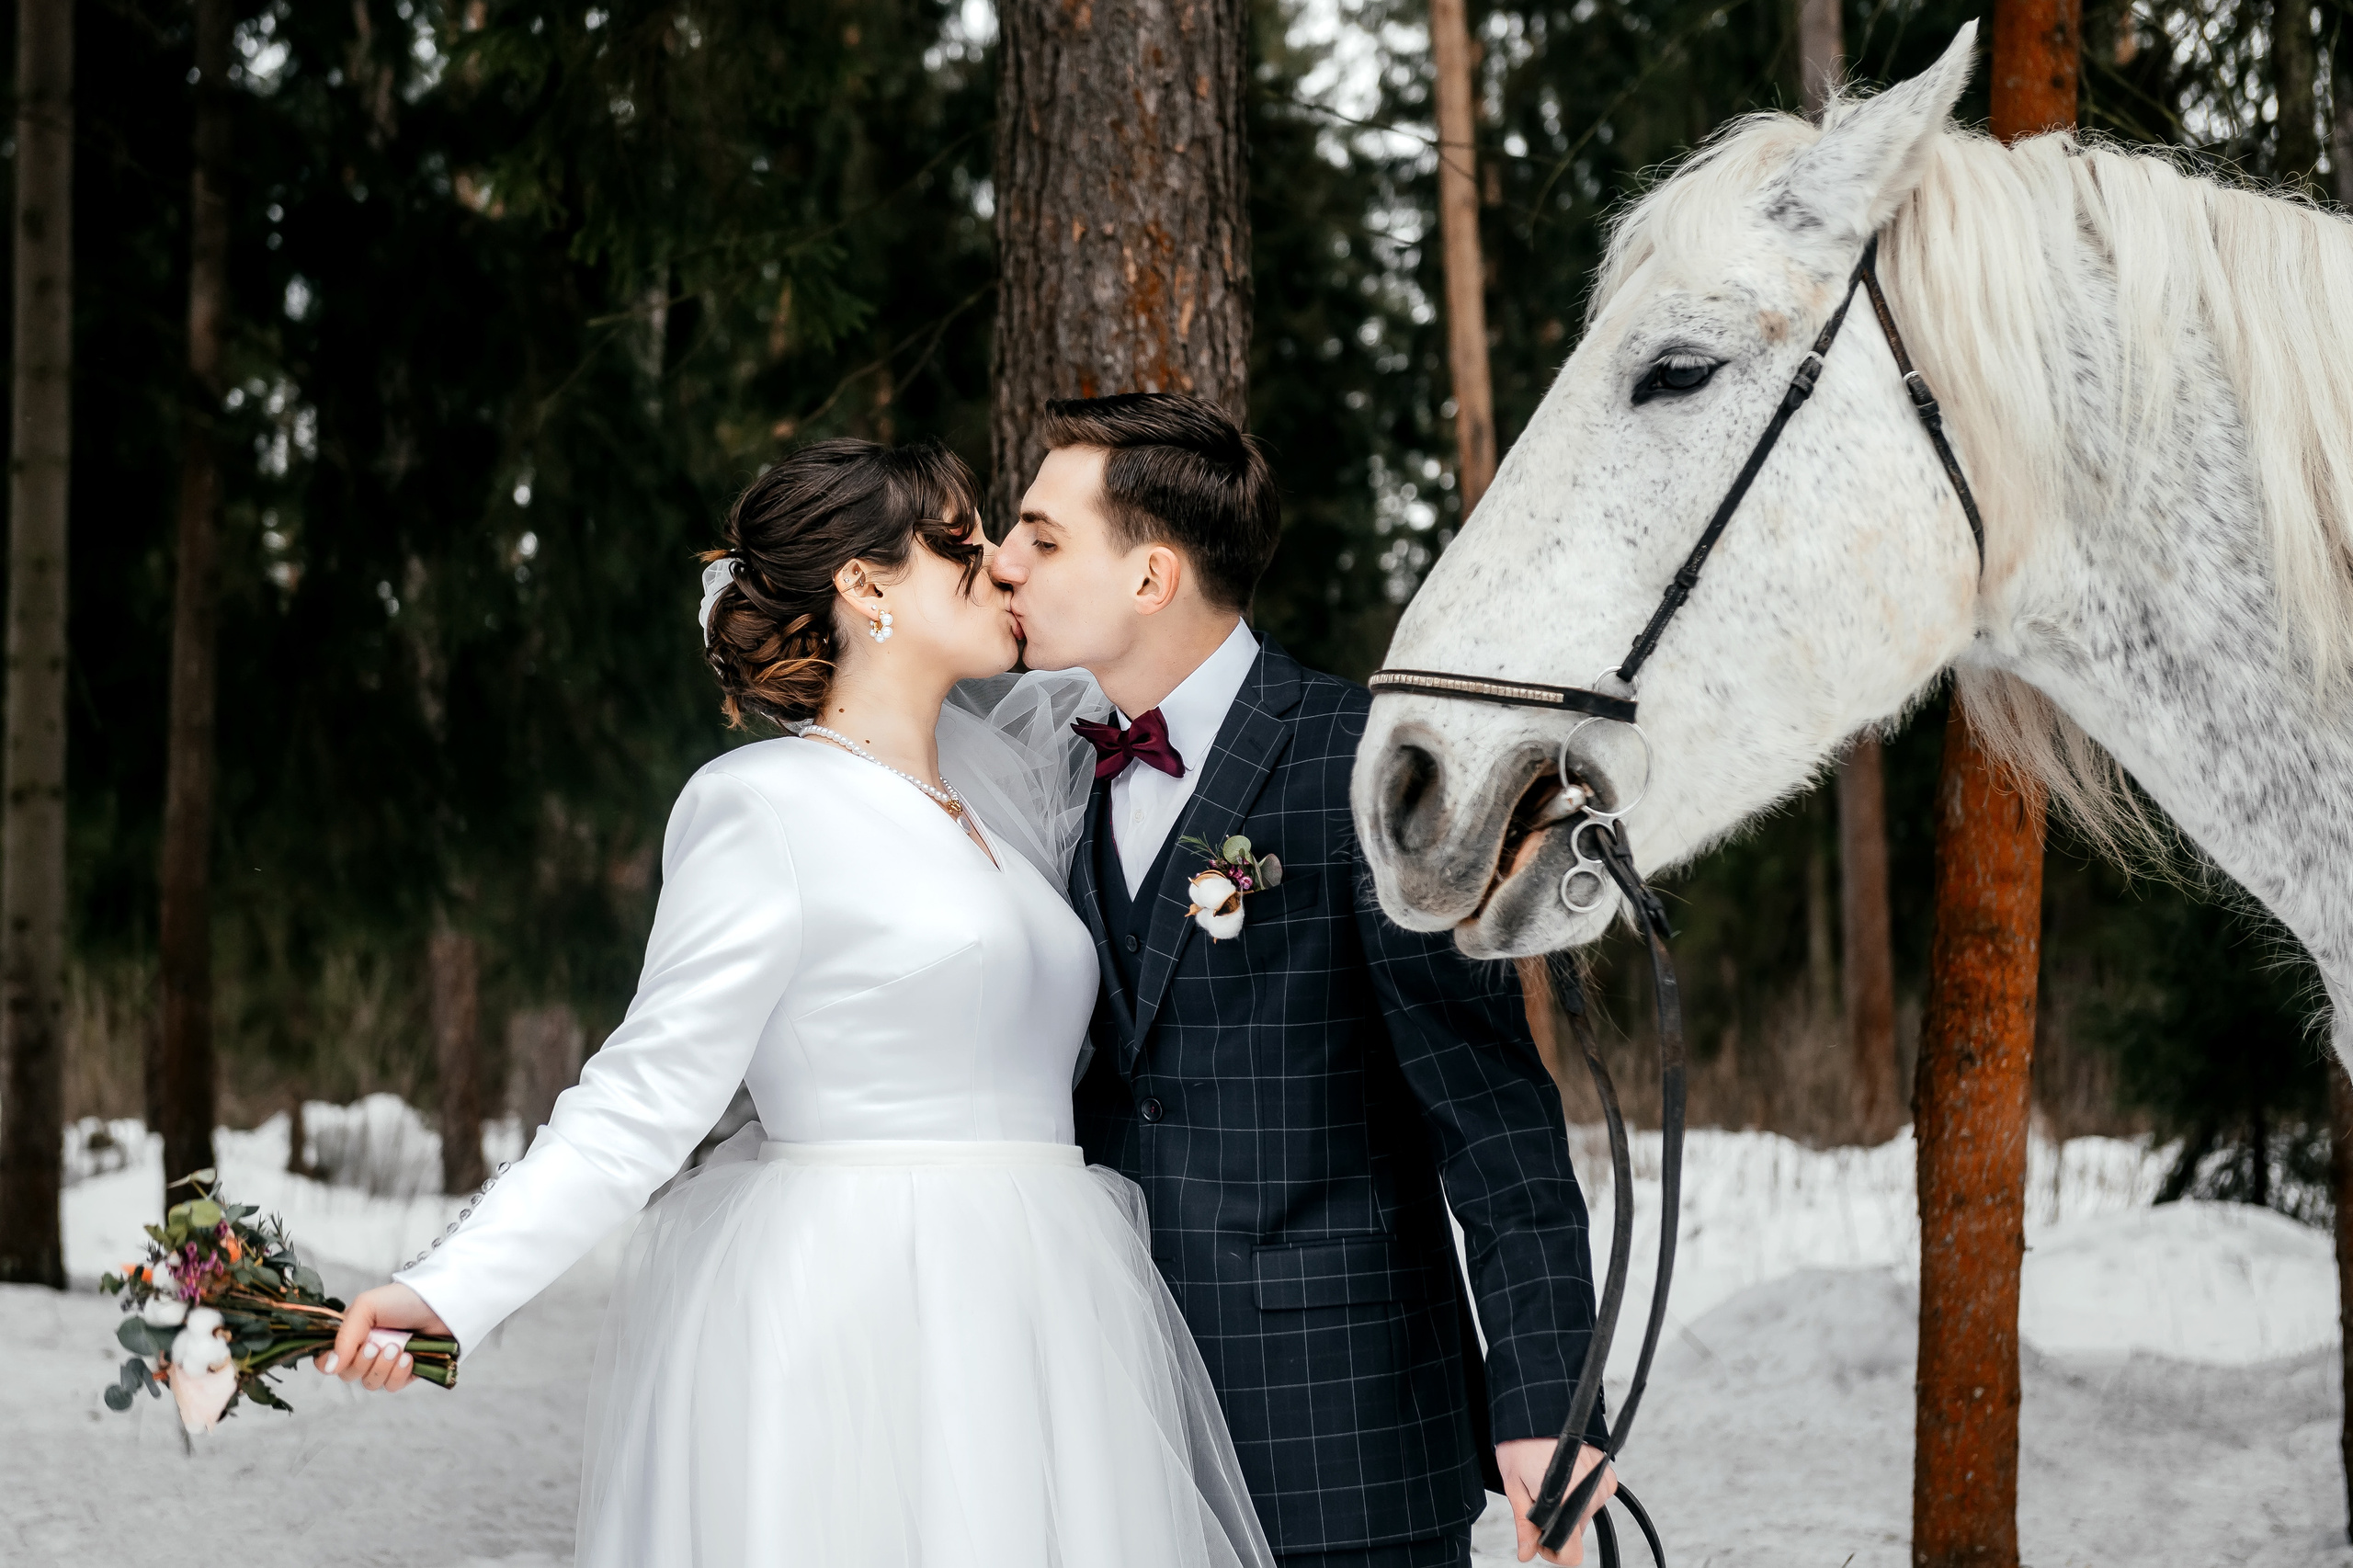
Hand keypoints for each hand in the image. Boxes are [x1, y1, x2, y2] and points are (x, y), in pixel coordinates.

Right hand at [312, 1282, 451, 1393]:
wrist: (442, 1304)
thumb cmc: (403, 1300)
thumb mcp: (366, 1307)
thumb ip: (345, 1336)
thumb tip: (330, 1368)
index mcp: (351, 1334)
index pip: (326, 1360)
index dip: (328, 1363)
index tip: (340, 1357)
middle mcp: (365, 1350)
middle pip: (348, 1375)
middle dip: (361, 1362)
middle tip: (377, 1345)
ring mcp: (386, 1363)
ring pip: (370, 1383)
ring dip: (382, 1368)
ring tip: (397, 1348)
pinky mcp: (406, 1373)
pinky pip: (392, 1386)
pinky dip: (398, 1374)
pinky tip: (409, 1358)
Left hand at [1496, 1437, 1614, 1564]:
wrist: (1538, 1409)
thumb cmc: (1521, 1443)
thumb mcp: (1514, 1486)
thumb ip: (1524, 1524)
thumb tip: (1526, 1553)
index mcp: (1564, 1500)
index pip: (1573, 1553)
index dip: (1553, 1552)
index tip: (1540, 1538)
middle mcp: (1589, 1493)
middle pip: (1576, 1532)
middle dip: (1557, 1523)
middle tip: (1538, 1497)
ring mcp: (1601, 1482)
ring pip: (1584, 1515)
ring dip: (1568, 1507)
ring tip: (1550, 1480)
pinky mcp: (1607, 1473)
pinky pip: (1595, 1497)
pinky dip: (1580, 1494)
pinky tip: (1566, 1476)